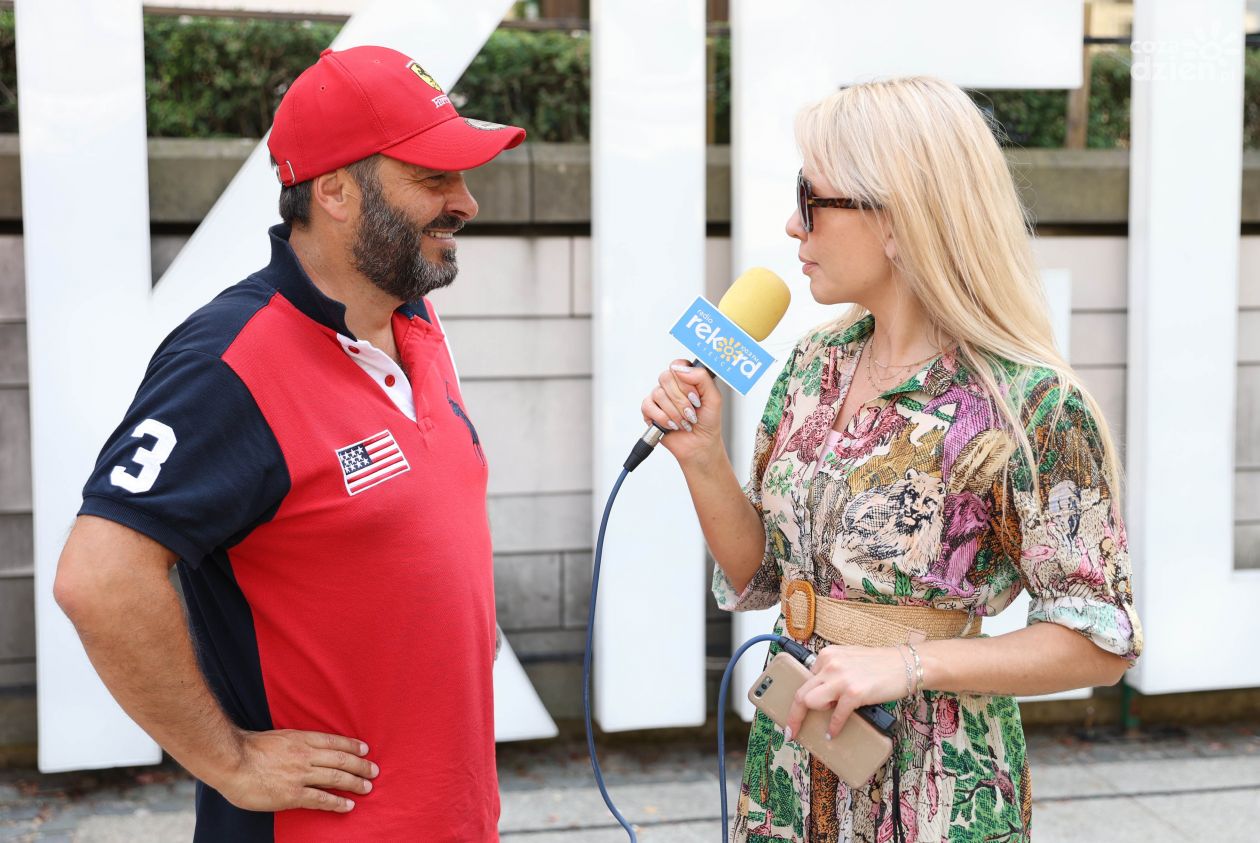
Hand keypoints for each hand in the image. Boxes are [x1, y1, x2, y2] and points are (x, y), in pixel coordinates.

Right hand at [211, 729, 378, 812]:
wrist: (232, 761)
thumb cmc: (248, 749)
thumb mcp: (277, 736)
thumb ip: (293, 742)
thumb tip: (301, 746)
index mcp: (301, 739)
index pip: (334, 742)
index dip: (352, 746)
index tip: (365, 750)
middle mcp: (306, 755)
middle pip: (341, 759)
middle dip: (360, 765)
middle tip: (374, 771)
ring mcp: (301, 774)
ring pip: (336, 778)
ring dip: (355, 783)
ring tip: (367, 787)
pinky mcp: (293, 794)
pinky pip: (320, 799)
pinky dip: (337, 802)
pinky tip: (348, 806)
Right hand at [639, 359, 723, 464]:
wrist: (700, 445)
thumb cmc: (708, 422)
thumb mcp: (714, 398)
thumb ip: (702, 378)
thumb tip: (681, 369)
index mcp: (686, 378)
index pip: (677, 365)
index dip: (685, 380)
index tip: (696, 396)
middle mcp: (671, 386)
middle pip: (666, 377)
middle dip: (681, 400)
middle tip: (691, 412)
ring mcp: (659, 398)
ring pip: (659, 394)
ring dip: (675, 412)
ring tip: (684, 422)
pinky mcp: (649, 411)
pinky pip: (649, 406)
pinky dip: (663, 418)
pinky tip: (673, 425)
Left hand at [784, 645, 908, 741]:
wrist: (907, 665)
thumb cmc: (881, 665)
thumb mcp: (849, 661)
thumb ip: (833, 674)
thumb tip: (822, 696)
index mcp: (827, 655)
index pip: (804, 680)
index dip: (798, 701)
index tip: (791, 715)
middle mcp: (830, 664)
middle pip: (802, 693)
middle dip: (794, 716)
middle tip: (792, 731)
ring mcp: (841, 678)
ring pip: (811, 702)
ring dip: (814, 717)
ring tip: (823, 726)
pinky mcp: (854, 692)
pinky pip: (836, 715)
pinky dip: (834, 727)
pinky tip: (833, 733)